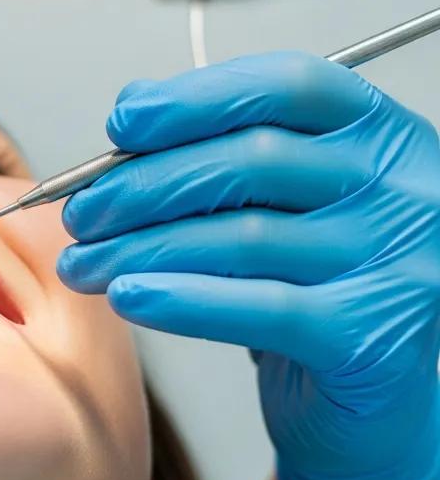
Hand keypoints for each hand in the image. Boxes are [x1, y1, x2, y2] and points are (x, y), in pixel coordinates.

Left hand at [57, 53, 439, 479]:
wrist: (370, 395)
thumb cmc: (312, 277)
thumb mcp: (276, 196)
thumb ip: (214, 141)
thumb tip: (134, 107)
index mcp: (374, 130)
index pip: (282, 84)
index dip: (193, 97)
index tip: (121, 124)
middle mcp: (399, 186)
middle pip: (252, 159)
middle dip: (145, 184)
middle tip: (82, 212)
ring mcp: (398, 260)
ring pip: (243, 236)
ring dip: (141, 247)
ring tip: (84, 262)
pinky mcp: (375, 335)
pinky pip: (259, 307)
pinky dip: (180, 300)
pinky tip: (128, 296)